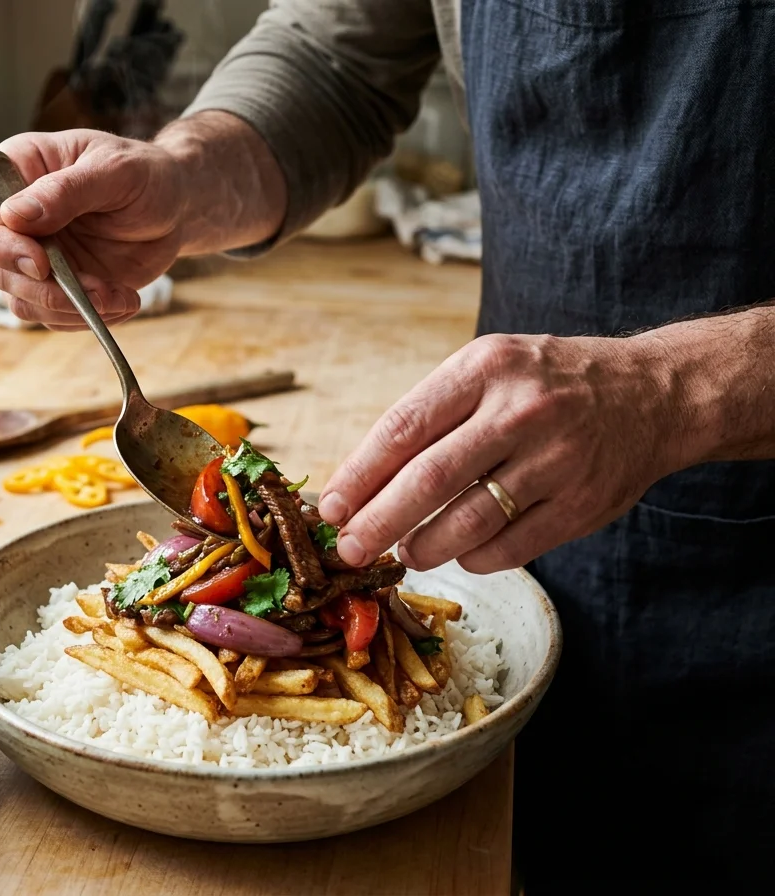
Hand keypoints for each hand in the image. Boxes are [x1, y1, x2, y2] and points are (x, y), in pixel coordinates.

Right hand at [0, 129, 185, 330]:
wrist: (174, 207)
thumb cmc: (144, 174)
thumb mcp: (114, 171)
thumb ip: (66, 191)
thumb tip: (14, 214)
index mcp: (16, 171)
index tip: (40, 263)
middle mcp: (14, 219)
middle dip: (45, 289)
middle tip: (96, 292)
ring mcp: (33, 256)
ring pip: (22, 300)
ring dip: (70, 308)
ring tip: (119, 297)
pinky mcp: (56, 286)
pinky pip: (53, 316)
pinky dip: (87, 318)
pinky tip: (123, 301)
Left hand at [317, 333, 688, 573]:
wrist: (653, 393)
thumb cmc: (545, 384)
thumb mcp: (488, 370)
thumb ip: (429, 416)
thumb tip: (359, 482)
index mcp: (485, 368)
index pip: (404, 427)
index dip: (360, 475)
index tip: (330, 507)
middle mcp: (521, 411)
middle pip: (429, 480)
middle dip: (378, 523)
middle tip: (348, 550)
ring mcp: (557, 460)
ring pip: (467, 523)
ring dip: (423, 547)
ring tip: (405, 552)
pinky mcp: (582, 505)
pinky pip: (509, 548)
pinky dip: (473, 557)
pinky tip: (462, 550)